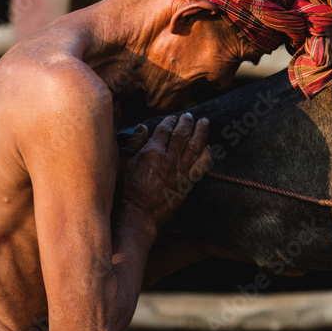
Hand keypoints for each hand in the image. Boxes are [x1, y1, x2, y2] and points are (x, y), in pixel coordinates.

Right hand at [120, 113, 211, 227]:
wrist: (136, 214)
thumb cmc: (125, 190)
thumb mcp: (123, 162)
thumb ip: (134, 143)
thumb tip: (143, 127)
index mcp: (151, 152)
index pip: (164, 130)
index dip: (169, 122)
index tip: (172, 118)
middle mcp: (168, 159)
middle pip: (182, 134)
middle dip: (187, 122)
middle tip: (190, 116)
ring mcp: (180, 172)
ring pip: (195, 146)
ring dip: (201, 132)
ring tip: (205, 123)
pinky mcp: (187, 185)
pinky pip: (201, 167)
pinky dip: (206, 155)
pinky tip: (208, 148)